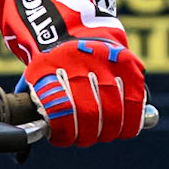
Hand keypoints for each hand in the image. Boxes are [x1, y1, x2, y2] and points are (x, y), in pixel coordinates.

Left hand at [22, 38, 146, 145]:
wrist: (75, 29)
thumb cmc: (52, 65)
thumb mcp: (34, 76)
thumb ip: (36, 103)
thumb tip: (35, 133)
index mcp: (48, 66)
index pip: (59, 108)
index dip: (63, 131)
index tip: (62, 139)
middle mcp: (77, 60)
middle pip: (88, 112)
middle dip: (86, 134)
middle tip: (83, 139)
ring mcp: (104, 60)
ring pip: (113, 109)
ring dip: (108, 131)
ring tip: (101, 134)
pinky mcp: (128, 63)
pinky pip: (134, 100)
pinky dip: (131, 121)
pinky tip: (123, 129)